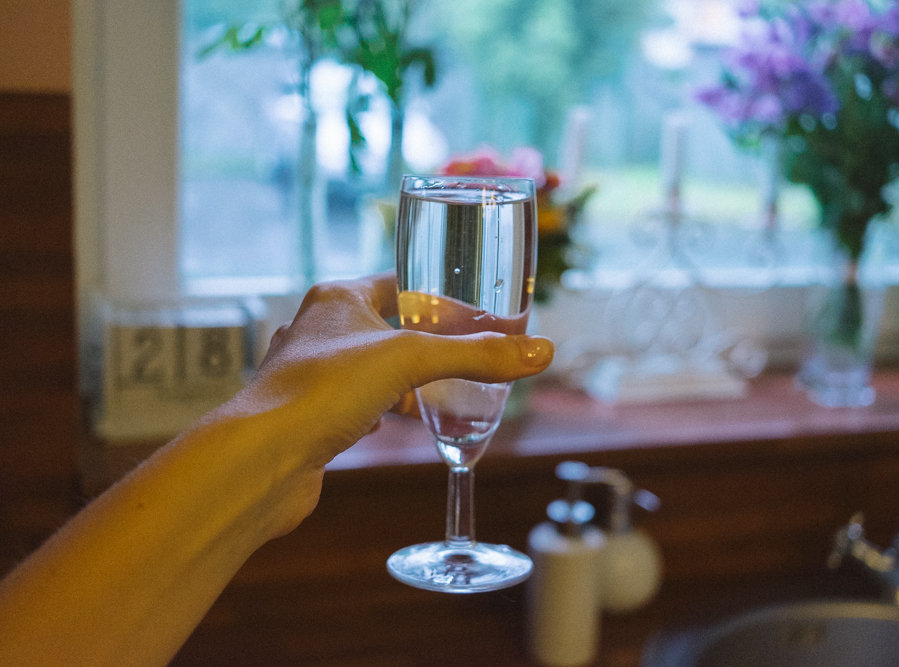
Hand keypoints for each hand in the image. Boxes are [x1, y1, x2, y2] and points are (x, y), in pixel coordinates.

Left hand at [218, 272, 553, 531]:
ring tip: (441, 388)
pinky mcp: (309, 416)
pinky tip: (397, 420)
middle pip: (387, 326)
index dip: (439, 294)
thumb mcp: (412, 361)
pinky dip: (382, 409)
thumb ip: (477, 356)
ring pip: (371, 368)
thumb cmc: (323, 391)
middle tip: (468, 352)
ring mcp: (311, 375)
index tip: (474, 310)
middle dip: (427, 341)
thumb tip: (541, 351)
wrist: (261, 459)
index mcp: (338, 298)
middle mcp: (319, 330)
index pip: (398, 282)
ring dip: (404, 378)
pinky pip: (355, 405)